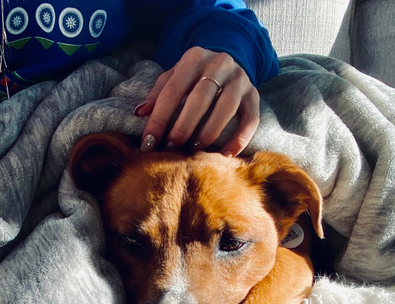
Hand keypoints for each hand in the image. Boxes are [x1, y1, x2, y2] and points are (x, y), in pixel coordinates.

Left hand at [134, 47, 260, 156]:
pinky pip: (250, 119)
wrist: (231, 60)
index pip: (173, 90)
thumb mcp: (176, 75)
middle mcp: (219, 64)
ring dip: (209, 132)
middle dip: (184, 125)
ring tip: (194, 150)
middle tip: (172, 147)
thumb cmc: (196, 74)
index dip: (159, 118)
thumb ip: (159, 91)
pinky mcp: (254, 95)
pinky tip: (226, 155)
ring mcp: (240, 79)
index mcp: (194, 58)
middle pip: (201, 98)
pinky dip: (239, 138)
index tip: (149, 142)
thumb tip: (140, 113)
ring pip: (226, 107)